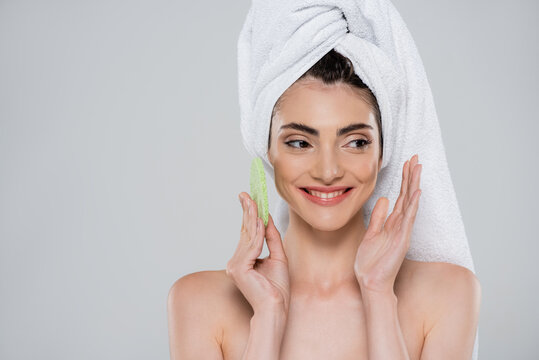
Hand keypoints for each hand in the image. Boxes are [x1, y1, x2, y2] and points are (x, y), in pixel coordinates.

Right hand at [226, 192, 290, 314]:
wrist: (276, 308)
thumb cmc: (277, 289)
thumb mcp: (278, 257)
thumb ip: (272, 238)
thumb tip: (268, 219)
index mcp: (243, 260)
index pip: (246, 234)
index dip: (248, 216)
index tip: (249, 200)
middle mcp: (235, 262)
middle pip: (245, 232)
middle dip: (247, 212)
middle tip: (246, 194)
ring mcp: (234, 265)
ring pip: (248, 236)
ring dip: (252, 217)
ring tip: (253, 201)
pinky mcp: (239, 269)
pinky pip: (253, 246)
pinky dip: (258, 232)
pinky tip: (260, 219)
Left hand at [353, 154, 421, 294]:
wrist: (371, 282)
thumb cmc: (371, 262)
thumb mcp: (371, 234)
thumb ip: (379, 218)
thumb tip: (385, 200)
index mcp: (392, 223)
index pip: (400, 197)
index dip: (403, 180)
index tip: (407, 163)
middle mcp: (400, 225)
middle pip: (407, 196)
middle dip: (410, 176)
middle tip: (415, 158)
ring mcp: (402, 231)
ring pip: (410, 203)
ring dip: (414, 185)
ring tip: (418, 168)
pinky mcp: (402, 239)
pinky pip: (408, 219)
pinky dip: (412, 205)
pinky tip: (416, 192)